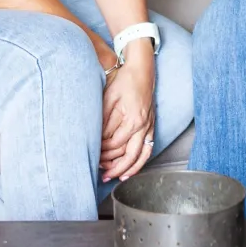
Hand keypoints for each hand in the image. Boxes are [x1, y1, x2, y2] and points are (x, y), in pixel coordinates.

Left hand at [99, 42, 155, 181]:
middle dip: (114, 168)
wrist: (142, 70)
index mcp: (133, 118)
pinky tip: (130, 169)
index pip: (116, 144)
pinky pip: (148, 150)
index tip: (94, 153)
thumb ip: (104, 119)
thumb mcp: (109, 97)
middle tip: (102, 174)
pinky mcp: (151, 126)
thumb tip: (98, 138)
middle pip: (129, 155)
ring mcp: (149, 127)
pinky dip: (140, 162)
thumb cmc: (125, 80)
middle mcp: (144, 125)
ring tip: (115, 177)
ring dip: (128, 169)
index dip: (103, 151)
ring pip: (141, 156)